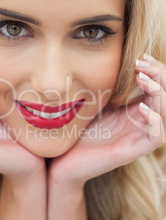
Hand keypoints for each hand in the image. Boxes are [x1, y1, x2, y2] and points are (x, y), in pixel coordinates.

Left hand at [49, 55, 165, 189]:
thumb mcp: (96, 105)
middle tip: (143, 64)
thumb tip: (112, 62)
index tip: (141, 57)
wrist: (63, 162)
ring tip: (143, 79)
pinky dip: (155, 121)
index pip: (158, 89)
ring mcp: (138, 139)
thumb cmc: (79, 133)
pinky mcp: (131, 152)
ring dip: (160, 95)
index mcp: (135, 113)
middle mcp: (141, 124)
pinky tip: (141, 107)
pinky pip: (157, 138)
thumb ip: (108, 89)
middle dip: (161, 77)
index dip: (157, 71)